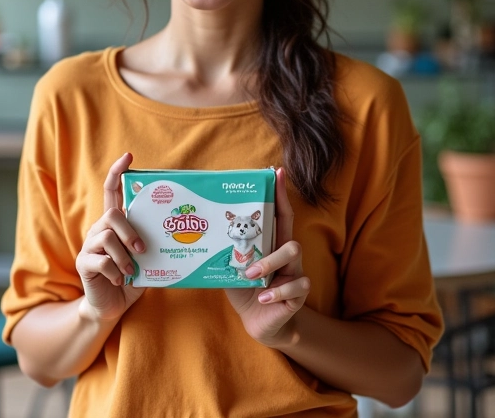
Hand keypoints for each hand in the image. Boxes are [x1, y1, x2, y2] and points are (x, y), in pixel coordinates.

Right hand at [76, 152, 145, 320]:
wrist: (111, 307)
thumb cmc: (131, 278)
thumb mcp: (145, 258)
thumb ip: (152, 243)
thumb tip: (182, 231)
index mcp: (114, 224)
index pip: (111, 191)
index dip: (117, 172)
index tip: (128, 156)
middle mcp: (99, 230)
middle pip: (112, 215)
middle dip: (130, 232)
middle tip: (143, 250)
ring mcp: (89, 246)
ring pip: (107, 237)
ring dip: (124, 257)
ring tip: (132, 271)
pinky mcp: (83, 263)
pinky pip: (100, 261)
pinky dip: (114, 272)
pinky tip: (120, 281)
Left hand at [225, 167, 309, 347]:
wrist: (259, 322)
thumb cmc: (246, 289)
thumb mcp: (232, 268)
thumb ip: (225, 251)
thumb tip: (197, 232)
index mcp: (271, 244)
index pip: (279, 215)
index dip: (279, 194)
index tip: (276, 172)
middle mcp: (286, 256)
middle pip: (290, 233)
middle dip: (277, 228)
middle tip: (253, 240)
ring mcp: (295, 273)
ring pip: (293, 253)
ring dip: (269, 263)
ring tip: (252, 275)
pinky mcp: (298, 294)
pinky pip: (295, 286)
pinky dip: (277, 291)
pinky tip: (264, 297)